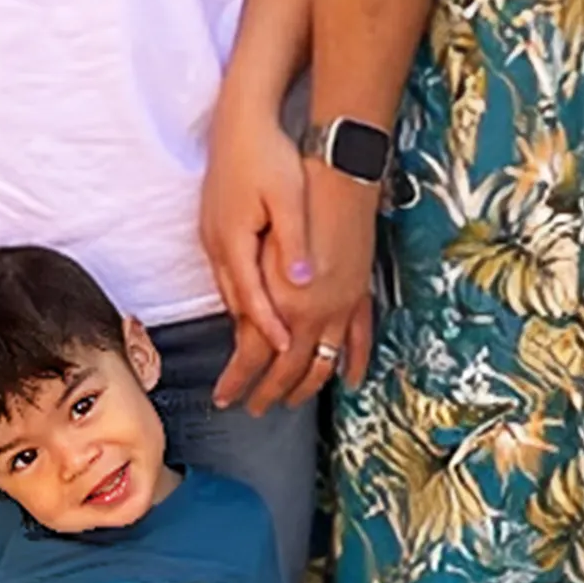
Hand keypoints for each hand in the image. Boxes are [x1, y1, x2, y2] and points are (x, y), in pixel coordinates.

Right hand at [204, 107, 310, 404]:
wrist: (238, 119)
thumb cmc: (268, 153)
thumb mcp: (288, 195)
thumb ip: (294, 239)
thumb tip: (303, 279)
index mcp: (235, 240)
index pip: (254, 297)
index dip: (269, 328)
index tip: (284, 353)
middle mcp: (218, 244)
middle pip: (236, 303)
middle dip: (247, 343)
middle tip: (249, 382)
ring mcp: (213, 236)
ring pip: (229, 291)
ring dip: (244, 321)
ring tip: (251, 357)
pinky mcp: (215, 227)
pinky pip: (228, 274)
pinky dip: (241, 296)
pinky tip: (252, 306)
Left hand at [230, 162, 379, 411]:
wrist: (338, 172)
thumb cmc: (290, 200)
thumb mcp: (257, 243)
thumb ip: (250, 292)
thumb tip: (242, 327)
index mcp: (283, 302)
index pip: (254, 357)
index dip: (236, 381)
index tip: (223, 397)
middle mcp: (314, 313)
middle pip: (289, 369)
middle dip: (269, 394)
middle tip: (253, 409)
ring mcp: (342, 305)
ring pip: (325, 362)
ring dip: (308, 387)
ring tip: (292, 402)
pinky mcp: (359, 291)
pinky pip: (360, 337)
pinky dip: (354, 361)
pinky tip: (348, 380)